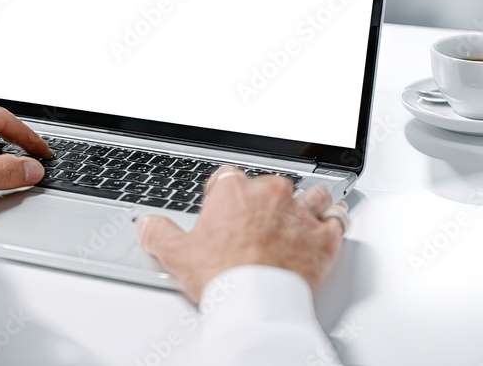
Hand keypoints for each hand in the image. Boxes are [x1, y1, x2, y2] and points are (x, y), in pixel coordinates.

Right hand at [136, 166, 346, 303]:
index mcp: (234, 191)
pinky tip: (324, 227)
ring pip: (311, 195)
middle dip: (267, 199)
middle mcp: (270, 195)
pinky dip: (330, 222)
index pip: (230, 176)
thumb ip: (158, 232)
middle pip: (272, 183)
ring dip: (305, 204)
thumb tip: (146, 224)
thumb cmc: (222, 276)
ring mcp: (300, 214)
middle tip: (257, 220)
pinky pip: (336, 219)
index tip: (225, 206)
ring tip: (298, 216)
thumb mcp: (176, 254)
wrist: (256, 305)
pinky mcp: (324, 237)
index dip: (226, 192)